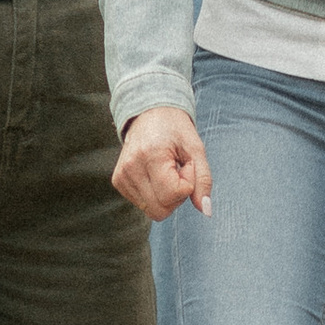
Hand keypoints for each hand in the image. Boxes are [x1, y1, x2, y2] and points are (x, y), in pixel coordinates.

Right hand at [113, 107, 212, 222]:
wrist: (150, 113)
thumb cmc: (176, 129)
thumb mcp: (196, 149)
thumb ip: (203, 180)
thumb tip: (206, 211)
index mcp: (150, 155)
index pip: (173, 193)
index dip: (188, 183)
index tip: (186, 165)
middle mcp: (130, 167)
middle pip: (160, 210)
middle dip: (176, 195)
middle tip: (178, 171)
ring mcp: (121, 176)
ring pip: (152, 211)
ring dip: (166, 195)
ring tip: (166, 171)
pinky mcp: (118, 181)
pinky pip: (144, 205)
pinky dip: (155, 194)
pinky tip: (156, 174)